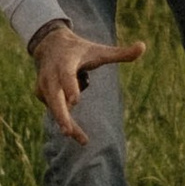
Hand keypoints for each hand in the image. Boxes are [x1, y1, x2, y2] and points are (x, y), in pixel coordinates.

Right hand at [32, 21, 145, 146]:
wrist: (50, 45)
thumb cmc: (80, 50)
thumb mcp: (99, 50)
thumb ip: (120, 53)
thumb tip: (143, 46)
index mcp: (66, 62)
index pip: (66, 75)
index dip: (70, 87)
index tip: (75, 102)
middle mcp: (51, 75)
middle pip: (54, 97)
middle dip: (60, 114)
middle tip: (67, 131)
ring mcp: (44, 85)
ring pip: (54, 108)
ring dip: (67, 124)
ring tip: (84, 140)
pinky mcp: (41, 95)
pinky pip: (55, 111)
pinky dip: (66, 120)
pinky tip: (75, 127)